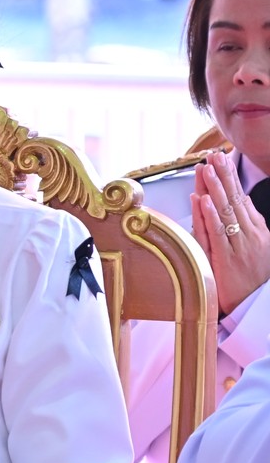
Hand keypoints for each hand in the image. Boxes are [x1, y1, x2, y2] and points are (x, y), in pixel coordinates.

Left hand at [190, 149, 269, 316]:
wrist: (259, 307)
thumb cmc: (253, 280)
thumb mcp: (255, 249)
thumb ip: (244, 228)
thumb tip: (236, 207)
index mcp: (257, 229)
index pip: (242, 198)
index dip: (231, 178)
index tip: (221, 159)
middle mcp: (250, 233)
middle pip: (235, 199)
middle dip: (223, 175)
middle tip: (213, 155)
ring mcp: (240, 245)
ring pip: (226, 211)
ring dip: (216, 188)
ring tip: (206, 168)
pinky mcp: (228, 259)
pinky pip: (218, 233)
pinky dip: (210, 215)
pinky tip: (204, 200)